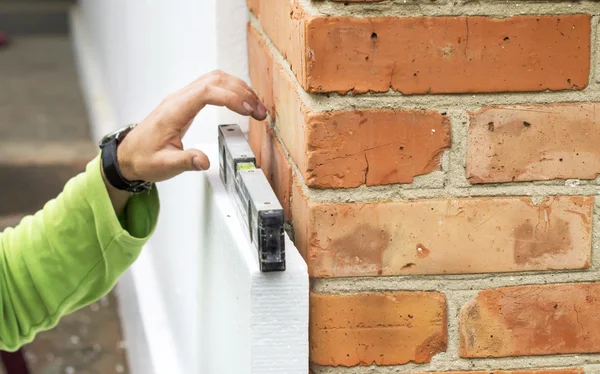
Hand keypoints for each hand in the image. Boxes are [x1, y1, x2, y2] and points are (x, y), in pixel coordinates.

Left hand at [116, 70, 266, 182]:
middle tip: (259, 111)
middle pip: (215, 80)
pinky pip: (211, 86)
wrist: (128, 155)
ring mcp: (183, 98)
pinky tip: (240, 103)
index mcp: (174, 110)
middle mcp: (179, 99)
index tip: (248, 110)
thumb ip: (185, 161)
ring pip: (215, 79)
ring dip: (238, 89)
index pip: (207, 92)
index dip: (231, 97)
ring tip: (255, 106)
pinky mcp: (186, 102)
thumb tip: (204, 161)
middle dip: (241, 92)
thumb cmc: (143, 158)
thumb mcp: (163, 165)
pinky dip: (230, 90)